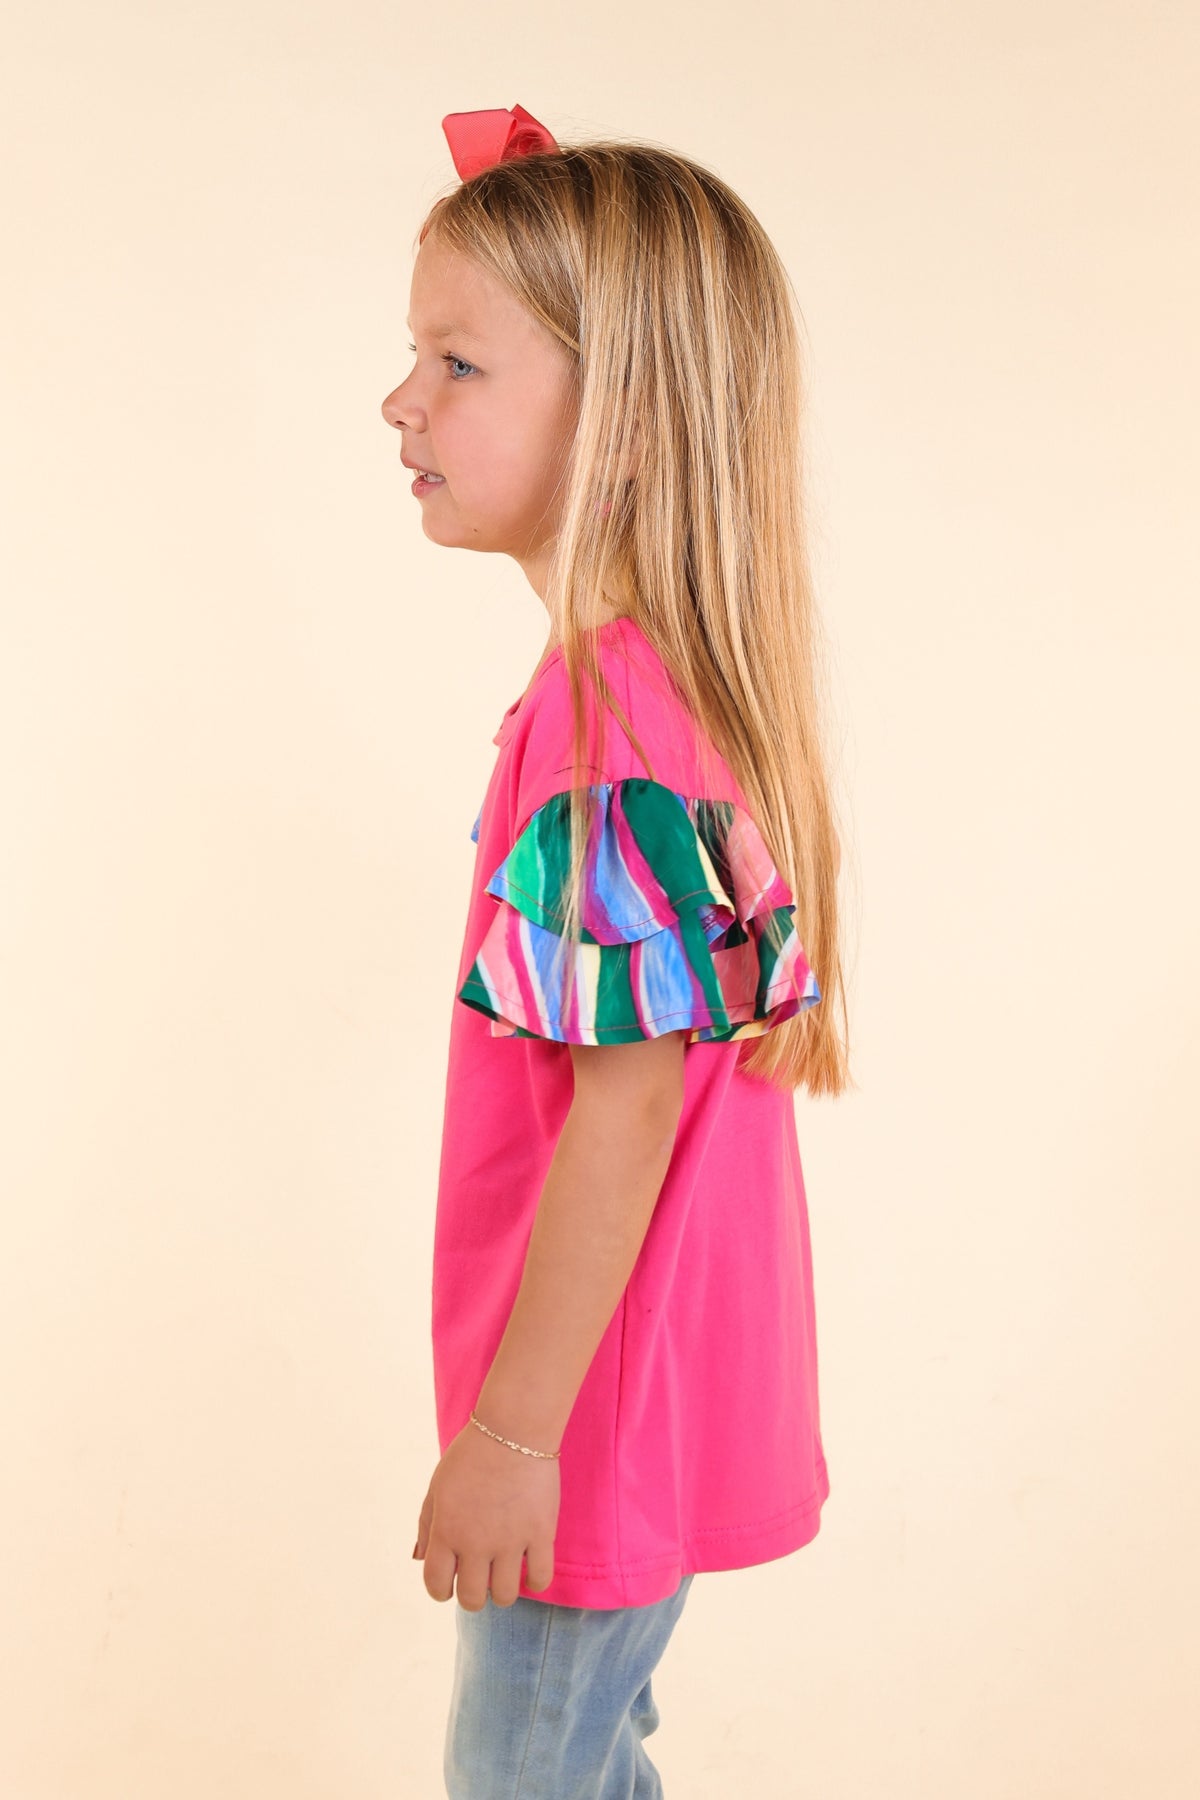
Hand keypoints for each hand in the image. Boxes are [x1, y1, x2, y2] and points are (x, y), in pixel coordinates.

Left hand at [414, 1420, 559, 1609]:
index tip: (450, 1582)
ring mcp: (510, 1540)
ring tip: (504, 1571)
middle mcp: (475, 1542)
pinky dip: (535, 1581)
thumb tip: (420, 1560)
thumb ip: (427, 1525)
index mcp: (446, 1530)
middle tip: (479, 1577)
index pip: (435, 1585)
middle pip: (471, 1598)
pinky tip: (530, 1567)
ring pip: (504, 1596)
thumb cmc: (472, 1455)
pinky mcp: (541, 1533)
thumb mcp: (438, 1486)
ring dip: (501, 1591)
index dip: (441, 1590)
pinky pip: (540, 1579)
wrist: (513, 1429)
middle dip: (472, 1595)